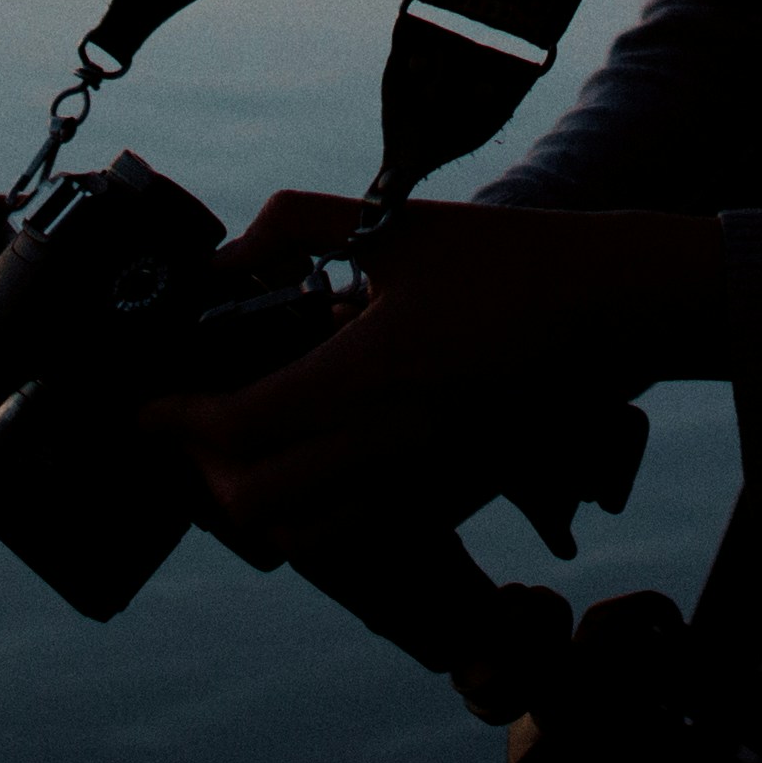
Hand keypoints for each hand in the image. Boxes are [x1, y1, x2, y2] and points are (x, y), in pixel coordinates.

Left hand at [154, 191, 720, 563]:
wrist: (615, 309)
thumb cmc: (507, 256)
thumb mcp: (396, 223)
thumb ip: (295, 226)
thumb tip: (221, 256)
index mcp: (372, 370)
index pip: (242, 425)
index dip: (177, 421)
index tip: (146, 408)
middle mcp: (394, 443)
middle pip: (257, 502)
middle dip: (206, 470)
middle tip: (190, 426)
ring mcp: (428, 481)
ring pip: (306, 539)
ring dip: (259, 504)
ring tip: (248, 452)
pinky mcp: (456, 497)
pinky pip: (363, 535)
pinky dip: (318, 517)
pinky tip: (315, 463)